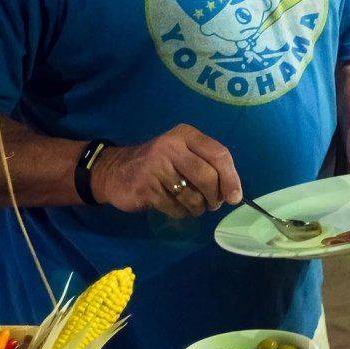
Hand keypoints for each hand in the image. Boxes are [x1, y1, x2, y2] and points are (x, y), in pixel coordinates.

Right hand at [92, 124, 241, 217]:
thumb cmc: (158, 164)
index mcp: (185, 135)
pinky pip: (175, 208)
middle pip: (207, 177)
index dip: (231, 178)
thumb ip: (207, 165)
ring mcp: (156, 166)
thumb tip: (233, 193)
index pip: (219, 154)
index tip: (236, 196)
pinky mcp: (145, 187)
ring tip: (193, 205)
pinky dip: (180, 213)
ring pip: (192, 196)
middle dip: (215, 197)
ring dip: (197, 208)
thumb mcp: (182, 153)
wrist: (113, 171)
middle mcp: (171, 146)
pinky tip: (174, 206)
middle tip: (213, 204)